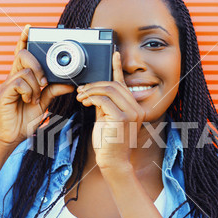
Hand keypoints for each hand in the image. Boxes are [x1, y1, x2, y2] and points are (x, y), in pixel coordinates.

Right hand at [0, 24, 74, 148]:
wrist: (12, 136)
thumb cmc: (25, 118)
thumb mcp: (44, 102)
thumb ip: (53, 90)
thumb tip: (69, 83)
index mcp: (23, 77)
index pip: (22, 53)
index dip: (24, 40)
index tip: (29, 28)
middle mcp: (13, 77)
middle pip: (24, 56)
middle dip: (38, 66)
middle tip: (43, 82)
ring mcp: (7, 84)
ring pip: (25, 71)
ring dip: (34, 85)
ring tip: (33, 99)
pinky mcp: (4, 93)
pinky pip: (19, 83)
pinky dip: (28, 92)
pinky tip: (27, 101)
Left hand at [75, 51, 144, 169]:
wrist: (112, 162)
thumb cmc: (109, 143)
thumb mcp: (106, 119)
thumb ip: (105, 105)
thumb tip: (95, 92)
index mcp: (134, 108)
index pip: (124, 84)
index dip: (118, 68)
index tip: (114, 54)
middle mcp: (137, 109)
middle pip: (114, 85)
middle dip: (95, 85)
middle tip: (81, 91)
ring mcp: (132, 113)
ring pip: (109, 90)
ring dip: (91, 91)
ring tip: (81, 97)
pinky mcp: (123, 118)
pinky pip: (104, 100)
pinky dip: (92, 99)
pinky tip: (84, 102)